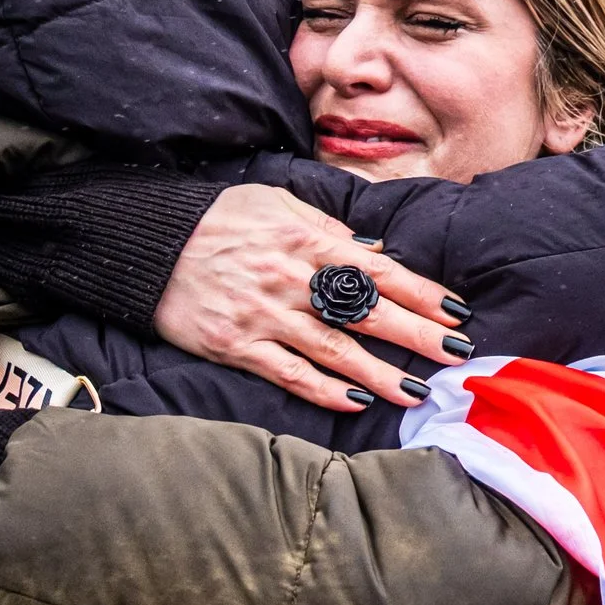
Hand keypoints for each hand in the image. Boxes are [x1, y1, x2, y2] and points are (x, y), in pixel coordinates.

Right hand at [155, 186, 470, 413]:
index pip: (379, 269)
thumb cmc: (218, 218)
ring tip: (417, 391)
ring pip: (334, 350)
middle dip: (418, 334)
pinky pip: (288, 373)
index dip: (422, 292)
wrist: (146, 242)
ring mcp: (264, 316)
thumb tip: (374, 248)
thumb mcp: (275, 202)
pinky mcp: (236, 345)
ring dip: (380, 373)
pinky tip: (356, 403)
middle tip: (458, 354)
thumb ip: (327, 225)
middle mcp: (291, 279)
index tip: (457, 311)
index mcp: (306, 239)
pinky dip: (324, 390)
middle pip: (367, 311)